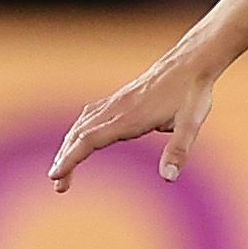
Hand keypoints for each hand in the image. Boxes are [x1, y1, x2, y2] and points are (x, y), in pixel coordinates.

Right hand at [51, 49, 222, 189]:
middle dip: (65, 159)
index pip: (89, 140)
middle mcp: (115, 109)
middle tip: (58, 185)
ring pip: (81, 125)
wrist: (190, 63)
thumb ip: (179, 150)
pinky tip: (77, 138)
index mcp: (128, 118)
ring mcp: (115, 103)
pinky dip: (78, 131)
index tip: (55, 176)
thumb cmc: (192, 93)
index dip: (71, 158)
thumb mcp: (191, 123)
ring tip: (62, 169)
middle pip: (79, 135)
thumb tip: (169, 178)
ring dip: (68, 147)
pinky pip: (89, 116)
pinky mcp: (119, 99)